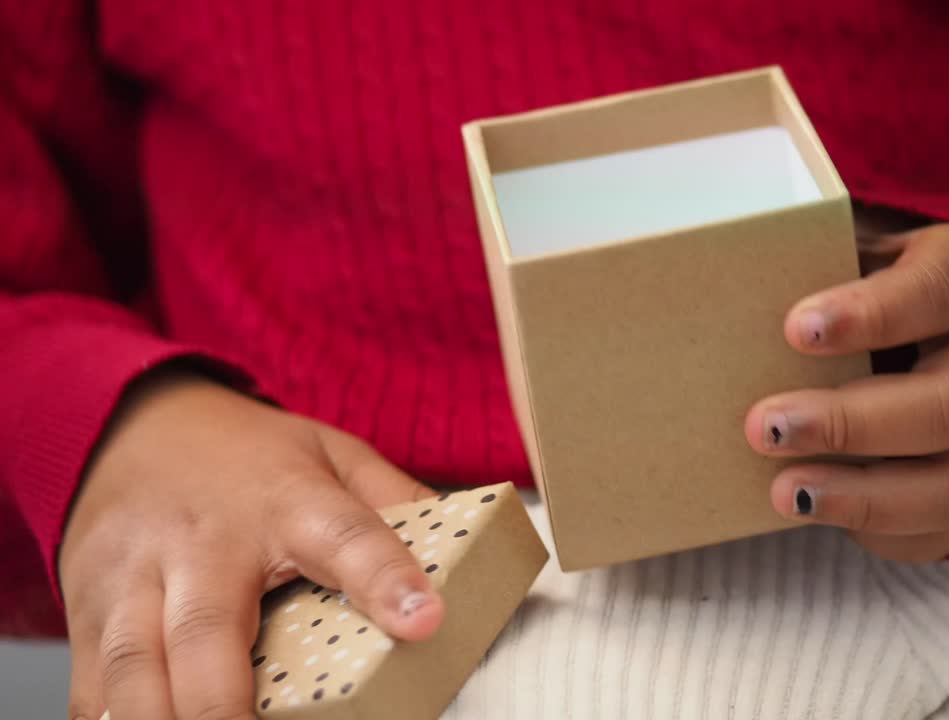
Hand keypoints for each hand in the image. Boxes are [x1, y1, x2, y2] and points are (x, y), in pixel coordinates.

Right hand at [60, 372, 443, 719]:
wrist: (133, 423)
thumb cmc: (253, 456)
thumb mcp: (334, 454)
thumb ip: (396, 501)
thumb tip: (475, 545)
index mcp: (287, 499)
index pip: (346, 537)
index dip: (385, 578)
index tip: (425, 621)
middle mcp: (207, 540)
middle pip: (211, 627)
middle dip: (225, 703)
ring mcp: (137, 574)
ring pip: (135, 663)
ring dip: (157, 719)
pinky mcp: (91, 606)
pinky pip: (92, 680)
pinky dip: (107, 718)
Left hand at [746, 222, 948, 561]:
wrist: (943, 320)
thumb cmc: (868, 271)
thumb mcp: (852, 237)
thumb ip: (810, 247)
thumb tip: (718, 268)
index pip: (938, 289)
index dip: (872, 314)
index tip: (795, 328)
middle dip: (851, 424)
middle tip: (764, 428)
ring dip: (866, 497)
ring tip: (784, 493)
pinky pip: (948, 528)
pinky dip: (884, 531)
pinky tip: (818, 514)